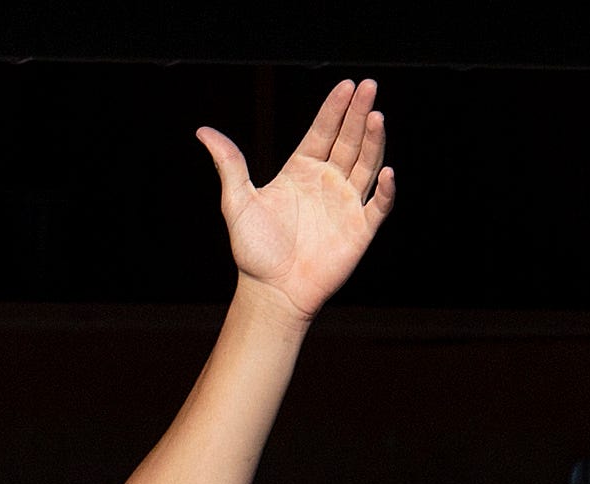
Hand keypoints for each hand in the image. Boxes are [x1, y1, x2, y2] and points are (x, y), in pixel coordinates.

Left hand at [201, 77, 396, 322]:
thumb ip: (228, 165)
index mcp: (301, 170)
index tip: (346, 86)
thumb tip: (203, 132)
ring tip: (377, 116)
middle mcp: (327, 181)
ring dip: (373, 141)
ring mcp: (346, 203)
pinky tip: (386, 172)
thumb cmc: (253, 250)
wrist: (271, 292)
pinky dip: (385, 189)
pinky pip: (378, 205)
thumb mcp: (237, 202)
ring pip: (366, 164)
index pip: (322, 131)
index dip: (335, 109)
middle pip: (348, 140)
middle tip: (369, 86)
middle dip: (359, 113)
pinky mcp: (360, 229)